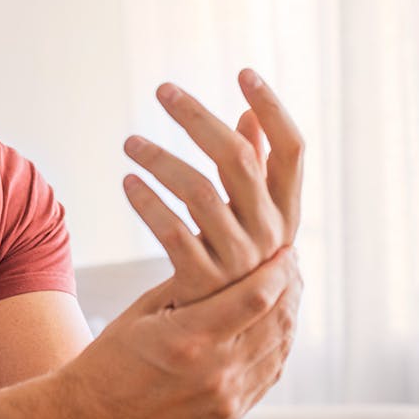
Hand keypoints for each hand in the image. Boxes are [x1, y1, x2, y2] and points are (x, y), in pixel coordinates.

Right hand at [63, 247, 303, 418]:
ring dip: (289, 313)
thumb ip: (188, 283)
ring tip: (290, 287)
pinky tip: (277, 323)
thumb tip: (223, 245)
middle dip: (290, 285)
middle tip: (292, 261)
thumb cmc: (111, 357)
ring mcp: (226, 399)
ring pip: (279, 347)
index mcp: (188, 339)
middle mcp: (214, 372)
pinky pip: (269, 373)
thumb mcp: (143, 310)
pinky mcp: (230, 415)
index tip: (285, 249)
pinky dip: (279, 343)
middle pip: (275, 320)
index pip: (255, 298)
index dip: (278, 270)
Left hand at [122, 69, 303, 305]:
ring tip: (129, 143)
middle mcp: (270, 235)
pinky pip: (171, 233)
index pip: (292, 151)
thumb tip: (247, 114)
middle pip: (238, 160)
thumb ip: (254, 170)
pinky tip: (126, 182)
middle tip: (163, 90)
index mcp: (284, 212)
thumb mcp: (249, 220)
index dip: (274, 108)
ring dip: (160, 158)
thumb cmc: (231, 267)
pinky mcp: (202, 285)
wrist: (219, 346)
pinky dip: (147, 203)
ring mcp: (238, 262)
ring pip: (199, 192)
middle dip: (199, 119)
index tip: (244, 72)